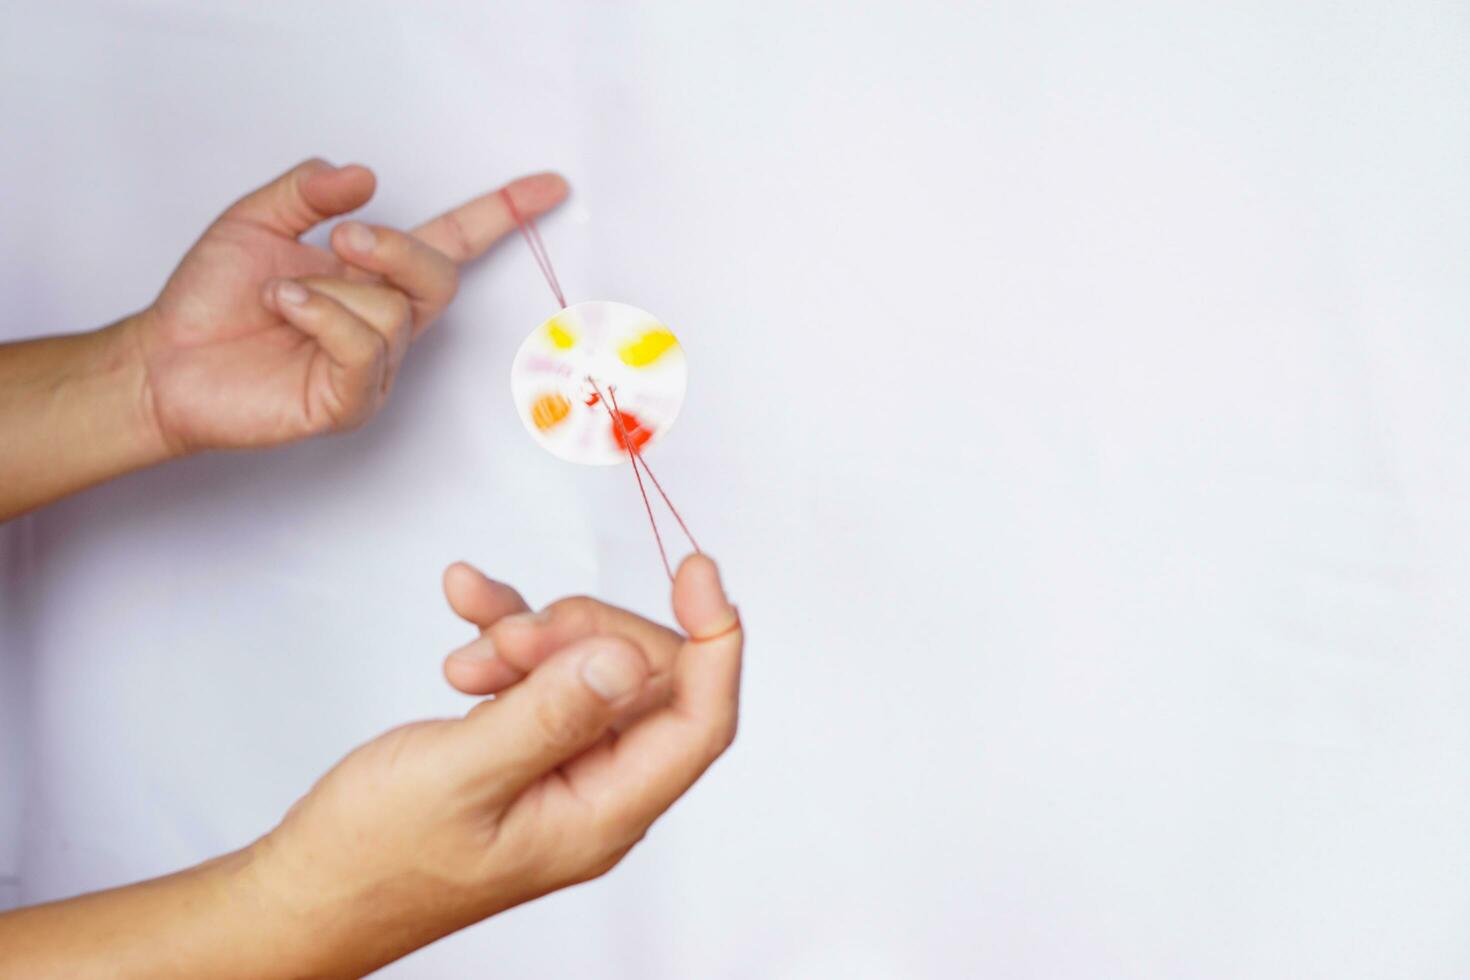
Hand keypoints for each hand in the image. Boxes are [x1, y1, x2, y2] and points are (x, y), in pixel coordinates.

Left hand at [128, 158, 566, 453]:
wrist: (164, 361)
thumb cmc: (212, 301)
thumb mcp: (256, 219)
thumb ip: (310, 191)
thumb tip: (365, 176)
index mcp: (375, 276)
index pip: (454, 240)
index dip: (502, 213)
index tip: (550, 185)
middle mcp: (388, 321)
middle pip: (438, 275)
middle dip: (393, 248)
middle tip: (340, 241)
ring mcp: (376, 366)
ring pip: (392, 311)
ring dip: (327, 291)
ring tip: (278, 298)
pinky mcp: (352, 402)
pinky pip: (366, 349)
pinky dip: (323, 318)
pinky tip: (284, 311)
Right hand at [247, 555, 741, 977]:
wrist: (308, 890)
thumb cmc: (372, 859)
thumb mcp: (460, 776)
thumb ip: (549, 716)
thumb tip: (628, 660)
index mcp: (603, 816)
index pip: (701, 720)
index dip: (714, 639)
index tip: (696, 569)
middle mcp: (596, 792)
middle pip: (642, 676)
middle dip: (580, 633)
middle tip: (510, 639)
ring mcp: (561, 767)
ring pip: (588, 665)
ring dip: (531, 636)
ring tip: (467, 657)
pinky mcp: (525, 746)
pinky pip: (540, 671)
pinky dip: (505, 635)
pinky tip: (468, 607)